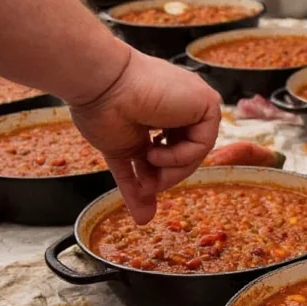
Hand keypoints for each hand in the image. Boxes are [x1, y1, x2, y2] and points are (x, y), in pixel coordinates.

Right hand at [69, 49, 221, 224]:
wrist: (99, 85)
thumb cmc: (102, 109)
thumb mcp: (123, 156)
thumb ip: (136, 186)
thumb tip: (143, 220)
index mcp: (165, 112)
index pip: (174, 153)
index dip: (159, 172)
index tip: (142, 180)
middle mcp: (184, 107)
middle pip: (188, 157)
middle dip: (167, 176)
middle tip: (147, 184)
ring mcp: (196, 103)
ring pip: (198, 154)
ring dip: (172, 168)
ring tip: (147, 159)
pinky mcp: (206, 103)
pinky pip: (204, 144)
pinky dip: (180, 156)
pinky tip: (155, 148)